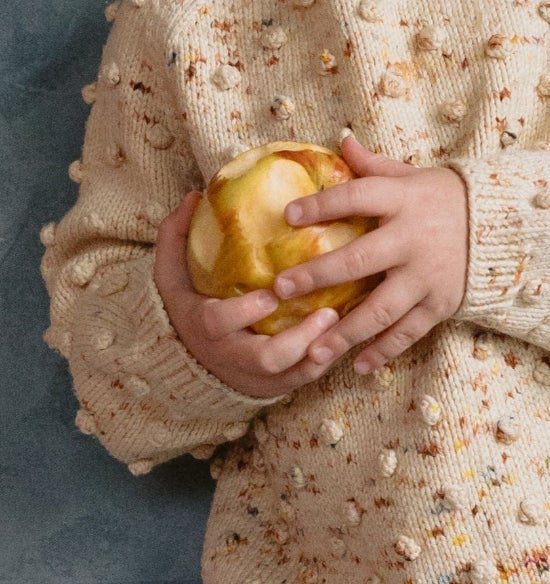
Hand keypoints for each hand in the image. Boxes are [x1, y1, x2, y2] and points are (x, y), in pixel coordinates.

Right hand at [154, 193, 347, 396]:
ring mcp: (255, 377)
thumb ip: (176, 236)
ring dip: (321, 351)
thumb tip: (194, 196)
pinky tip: (344, 336)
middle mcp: (230, 357)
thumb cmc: (188, 306)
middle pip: (266, 359)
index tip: (269, 294)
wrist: (192, 360)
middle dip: (298, 339)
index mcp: (204, 327)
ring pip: (292, 375)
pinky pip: (305, 379)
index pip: (219, 322)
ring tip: (343, 323)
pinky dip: (326, 360)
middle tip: (327, 313)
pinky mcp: (276, 386)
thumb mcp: (171, 273)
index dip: (244, 311)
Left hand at [271, 134, 469, 375]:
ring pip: (380, 308)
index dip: (322, 206)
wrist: (504, 227)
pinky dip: (384, 350)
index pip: (356, 198)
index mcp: (403, 201)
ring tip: (313, 350)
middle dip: (317, 276)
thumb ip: (375, 166)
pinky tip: (358, 365)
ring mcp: (426, 276)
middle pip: (358, 260)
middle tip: (281, 289)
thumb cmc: (447, 199)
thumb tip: (342, 140)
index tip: (288, 216)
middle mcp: (412, 240)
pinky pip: (408, 332)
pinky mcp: (440, 303)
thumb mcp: (414, 176)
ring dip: (345, 332)